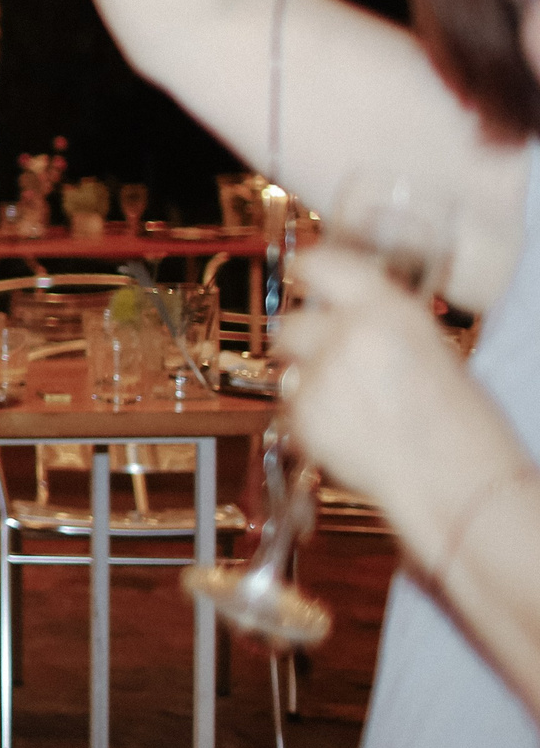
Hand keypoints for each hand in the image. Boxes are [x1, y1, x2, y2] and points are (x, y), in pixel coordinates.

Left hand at [275, 245, 511, 538]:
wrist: (457, 483)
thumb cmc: (460, 426)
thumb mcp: (431, 349)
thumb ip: (381, 324)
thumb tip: (343, 314)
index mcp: (389, 311)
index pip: (323, 263)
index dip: (307, 268)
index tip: (301, 271)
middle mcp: (348, 335)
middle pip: (291, 323)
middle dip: (303, 341)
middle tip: (331, 361)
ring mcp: (321, 376)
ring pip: (287, 368)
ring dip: (307, 380)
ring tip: (352, 405)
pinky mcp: (303, 416)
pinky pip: (289, 407)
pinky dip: (308, 417)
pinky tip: (348, 429)